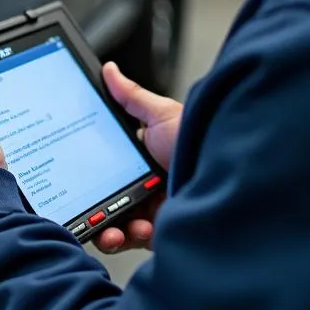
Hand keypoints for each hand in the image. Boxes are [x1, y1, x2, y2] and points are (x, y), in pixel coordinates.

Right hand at [94, 61, 181, 254]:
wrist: (232, 180)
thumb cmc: (199, 143)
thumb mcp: (162, 114)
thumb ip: (132, 97)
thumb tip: (110, 71)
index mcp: (144, 155)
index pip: (108, 161)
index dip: (90, 165)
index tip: (78, 165)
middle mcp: (146, 183)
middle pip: (106, 193)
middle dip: (93, 200)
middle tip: (88, 198)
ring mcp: (151, 209)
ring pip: (114, 219)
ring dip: (105, 224)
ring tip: (109, 225)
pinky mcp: (159, 232)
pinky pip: (130, 239)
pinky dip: (124, 237)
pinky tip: (133, 229)